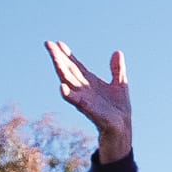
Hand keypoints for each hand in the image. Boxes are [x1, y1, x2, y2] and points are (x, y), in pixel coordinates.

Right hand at [46, 41, 132, 162]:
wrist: (122, 128)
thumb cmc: (118, 109)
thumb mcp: (120, 85)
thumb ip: (117, 69)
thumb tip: (117, 52)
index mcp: (90, 82)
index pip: (75, 65)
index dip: (67, 54)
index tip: (58, 42)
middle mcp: (84, 89)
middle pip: (68, 70)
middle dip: (58, 57)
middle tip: (48, 44)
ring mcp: (85, 99)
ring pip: (69, 82)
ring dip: (61, 70)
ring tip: (54, 58)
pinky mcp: (90, 110)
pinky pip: (77, 102)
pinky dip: (69, 95)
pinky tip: (61, 87)